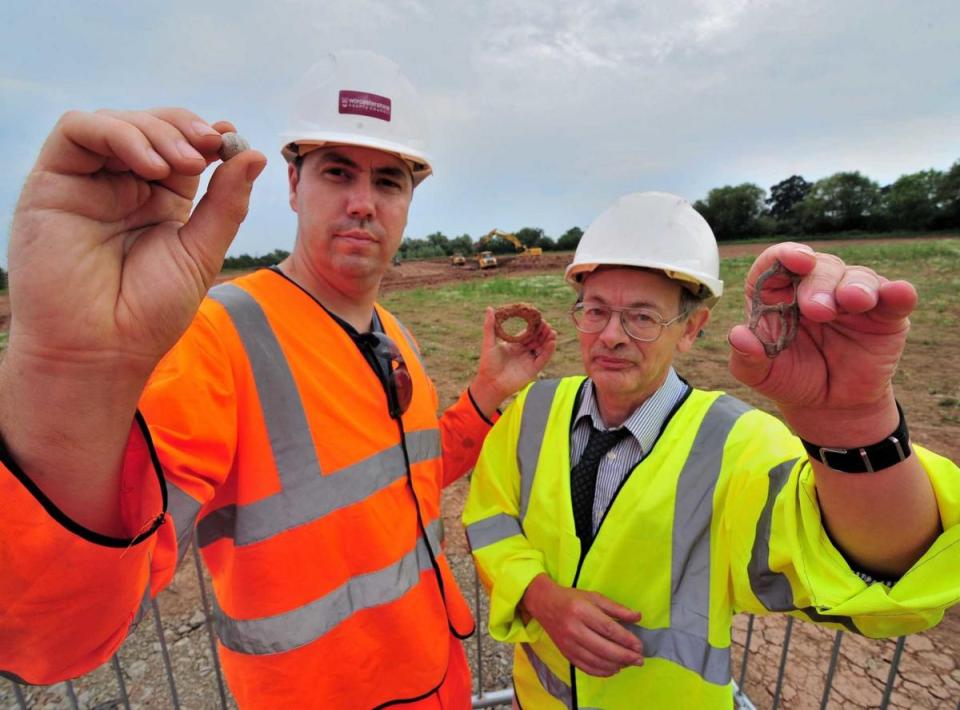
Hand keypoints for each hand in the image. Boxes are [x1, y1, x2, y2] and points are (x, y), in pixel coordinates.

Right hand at [0, 109, 265, 533]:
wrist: (100, 350)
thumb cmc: (149, 313)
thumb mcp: (200, 252)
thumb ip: (225, 203)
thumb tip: (252, 153)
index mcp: (161, 201)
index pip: (184, 147)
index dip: (207, 136)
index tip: (232, 138)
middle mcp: (123, 186)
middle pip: (153, 128)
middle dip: (186, 129)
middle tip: (212, 146)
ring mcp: (88, 182)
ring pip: (118, 122)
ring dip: (157, 130)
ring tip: (186, 161)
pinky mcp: (53, 182)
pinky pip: (78, 131)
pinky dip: (119, 134)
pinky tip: (151, 166)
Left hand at [469, 307, 556, 416]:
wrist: (490, 382)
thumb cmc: (487, 364)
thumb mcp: (489, 342)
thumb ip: (490, 326)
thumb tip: (489, 308)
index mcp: (515, 345)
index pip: (528, 333)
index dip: (534, 326)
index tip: (538, 318)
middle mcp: (523, 352)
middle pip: (537, 339)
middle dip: (543, 331)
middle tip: (546, 324)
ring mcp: (529, 360)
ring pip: (542, 348)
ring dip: (548, 339)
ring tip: (552, 331)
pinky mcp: (533, 369)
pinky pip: (543, 358)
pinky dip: (549, 351)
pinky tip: (552, 342)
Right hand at [521, 574, 642, 676]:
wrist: (544, 604)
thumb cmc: (572, 599)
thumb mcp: (594, 597)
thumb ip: (616, 608)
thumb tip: (638, 616)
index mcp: (582, 611)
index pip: (608, 629)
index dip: (626, 639)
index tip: (639, 646)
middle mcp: (573, 629)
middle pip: (603, 648)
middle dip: (624, 656)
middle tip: (639, 660)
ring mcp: (568, 643)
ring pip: (595, 660)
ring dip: (615, 665)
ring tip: (628, 664)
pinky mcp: (565, 653)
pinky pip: (585, 667)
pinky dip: (601, 671)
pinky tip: (613, 669)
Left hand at [727, 242, 914, 442]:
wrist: (828, 405)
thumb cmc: (790, 377)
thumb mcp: (760, 374)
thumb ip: (746, 356)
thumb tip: (738, 336)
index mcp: (778, 293)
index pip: (777, 263)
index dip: (785, 256)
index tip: (795, 260)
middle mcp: (815, 287)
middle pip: (819, 266)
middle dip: (819, 282)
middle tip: (818, 310)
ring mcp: (851, 298)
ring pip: (857, 276)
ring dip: (855, 286)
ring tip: (853, 302)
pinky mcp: (885, 315)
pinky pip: (896, 297)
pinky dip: (899, 293)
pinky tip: (899, 293)